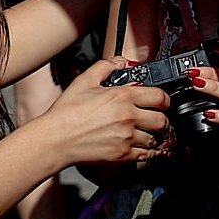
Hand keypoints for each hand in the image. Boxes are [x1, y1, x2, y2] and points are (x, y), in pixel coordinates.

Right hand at [38, 59, 170, 169]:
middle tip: (157, 120)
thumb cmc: (66, 113)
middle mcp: (128, 117)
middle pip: (161, 120)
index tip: (163, 103)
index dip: (164, 100)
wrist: (54, 140)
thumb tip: (119, 61)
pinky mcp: (120, 156)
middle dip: (162, 119)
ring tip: (149, 135)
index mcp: (123, 97)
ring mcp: (125, 137)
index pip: (159, 97)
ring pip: (154, 138)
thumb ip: (105, 67)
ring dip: (154, 136)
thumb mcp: (85, 81)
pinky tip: (145, 149)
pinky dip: (149, 153)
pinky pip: (145, 155)